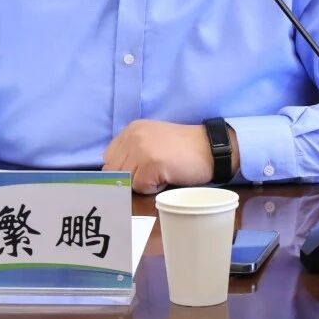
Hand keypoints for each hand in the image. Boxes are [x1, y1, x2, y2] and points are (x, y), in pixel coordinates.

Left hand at [102, 120, 237, 194]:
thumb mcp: (152, 141)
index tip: (139, 171)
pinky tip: (167, 177)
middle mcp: (133, 136)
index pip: (108, 158)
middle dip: (131, 178)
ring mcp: (141, 149)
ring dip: (142, 183)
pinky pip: (140, 187)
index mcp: (131, 129)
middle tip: (153, 173)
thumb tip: (113, 175)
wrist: (211, 149)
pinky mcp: (151, 164)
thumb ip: (132, 151)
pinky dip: (153, 188)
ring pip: (126, 181)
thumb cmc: (183, 149)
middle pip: (114, 171)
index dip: (122, 170)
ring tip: (161, 173)